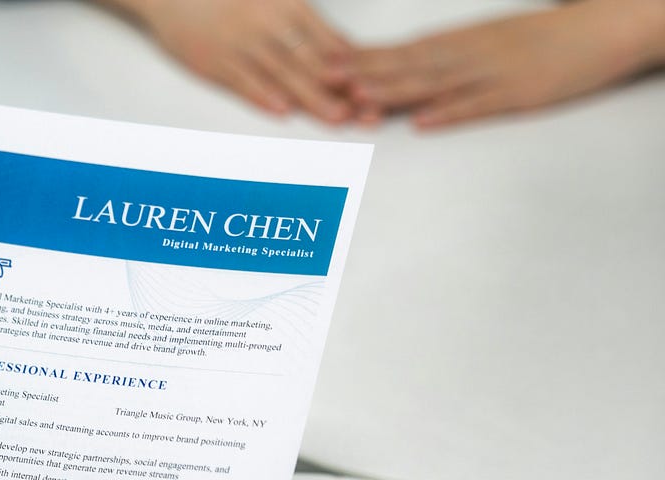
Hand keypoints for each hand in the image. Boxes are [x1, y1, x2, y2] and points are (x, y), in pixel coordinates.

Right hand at [101, 0, 355, 121]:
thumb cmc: (229, 2)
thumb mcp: (271, 1)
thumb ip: (304, 23)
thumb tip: (344, 52)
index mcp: (286, 5)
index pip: (326, 38)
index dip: (351, 65)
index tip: (372, 86)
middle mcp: (266, 22)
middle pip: (310, 60)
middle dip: (340, 87)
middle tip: (365, 110)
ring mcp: (240, 43)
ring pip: (282, 74)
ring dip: (311, 98)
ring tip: (335, 118)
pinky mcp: (214, 61)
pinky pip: (243, 81)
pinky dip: (263, 96)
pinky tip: (282, 111)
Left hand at [349, 0, 664, 128]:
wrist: (598, 29)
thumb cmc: (536, 38)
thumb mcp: (483, 39)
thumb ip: (442, 55)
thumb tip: (400, 68)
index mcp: (455, 41)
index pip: (397, 52)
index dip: (359, 61)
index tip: (321, 67)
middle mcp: (465, 55)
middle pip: (406, 67)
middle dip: (363, 75)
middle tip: (324, 83)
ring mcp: (491, 74)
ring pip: (434, 84)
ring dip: (395, 92)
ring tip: (360, 98)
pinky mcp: (518, 94)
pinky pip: (479, 105)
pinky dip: (450, 113)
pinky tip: (423, 121)